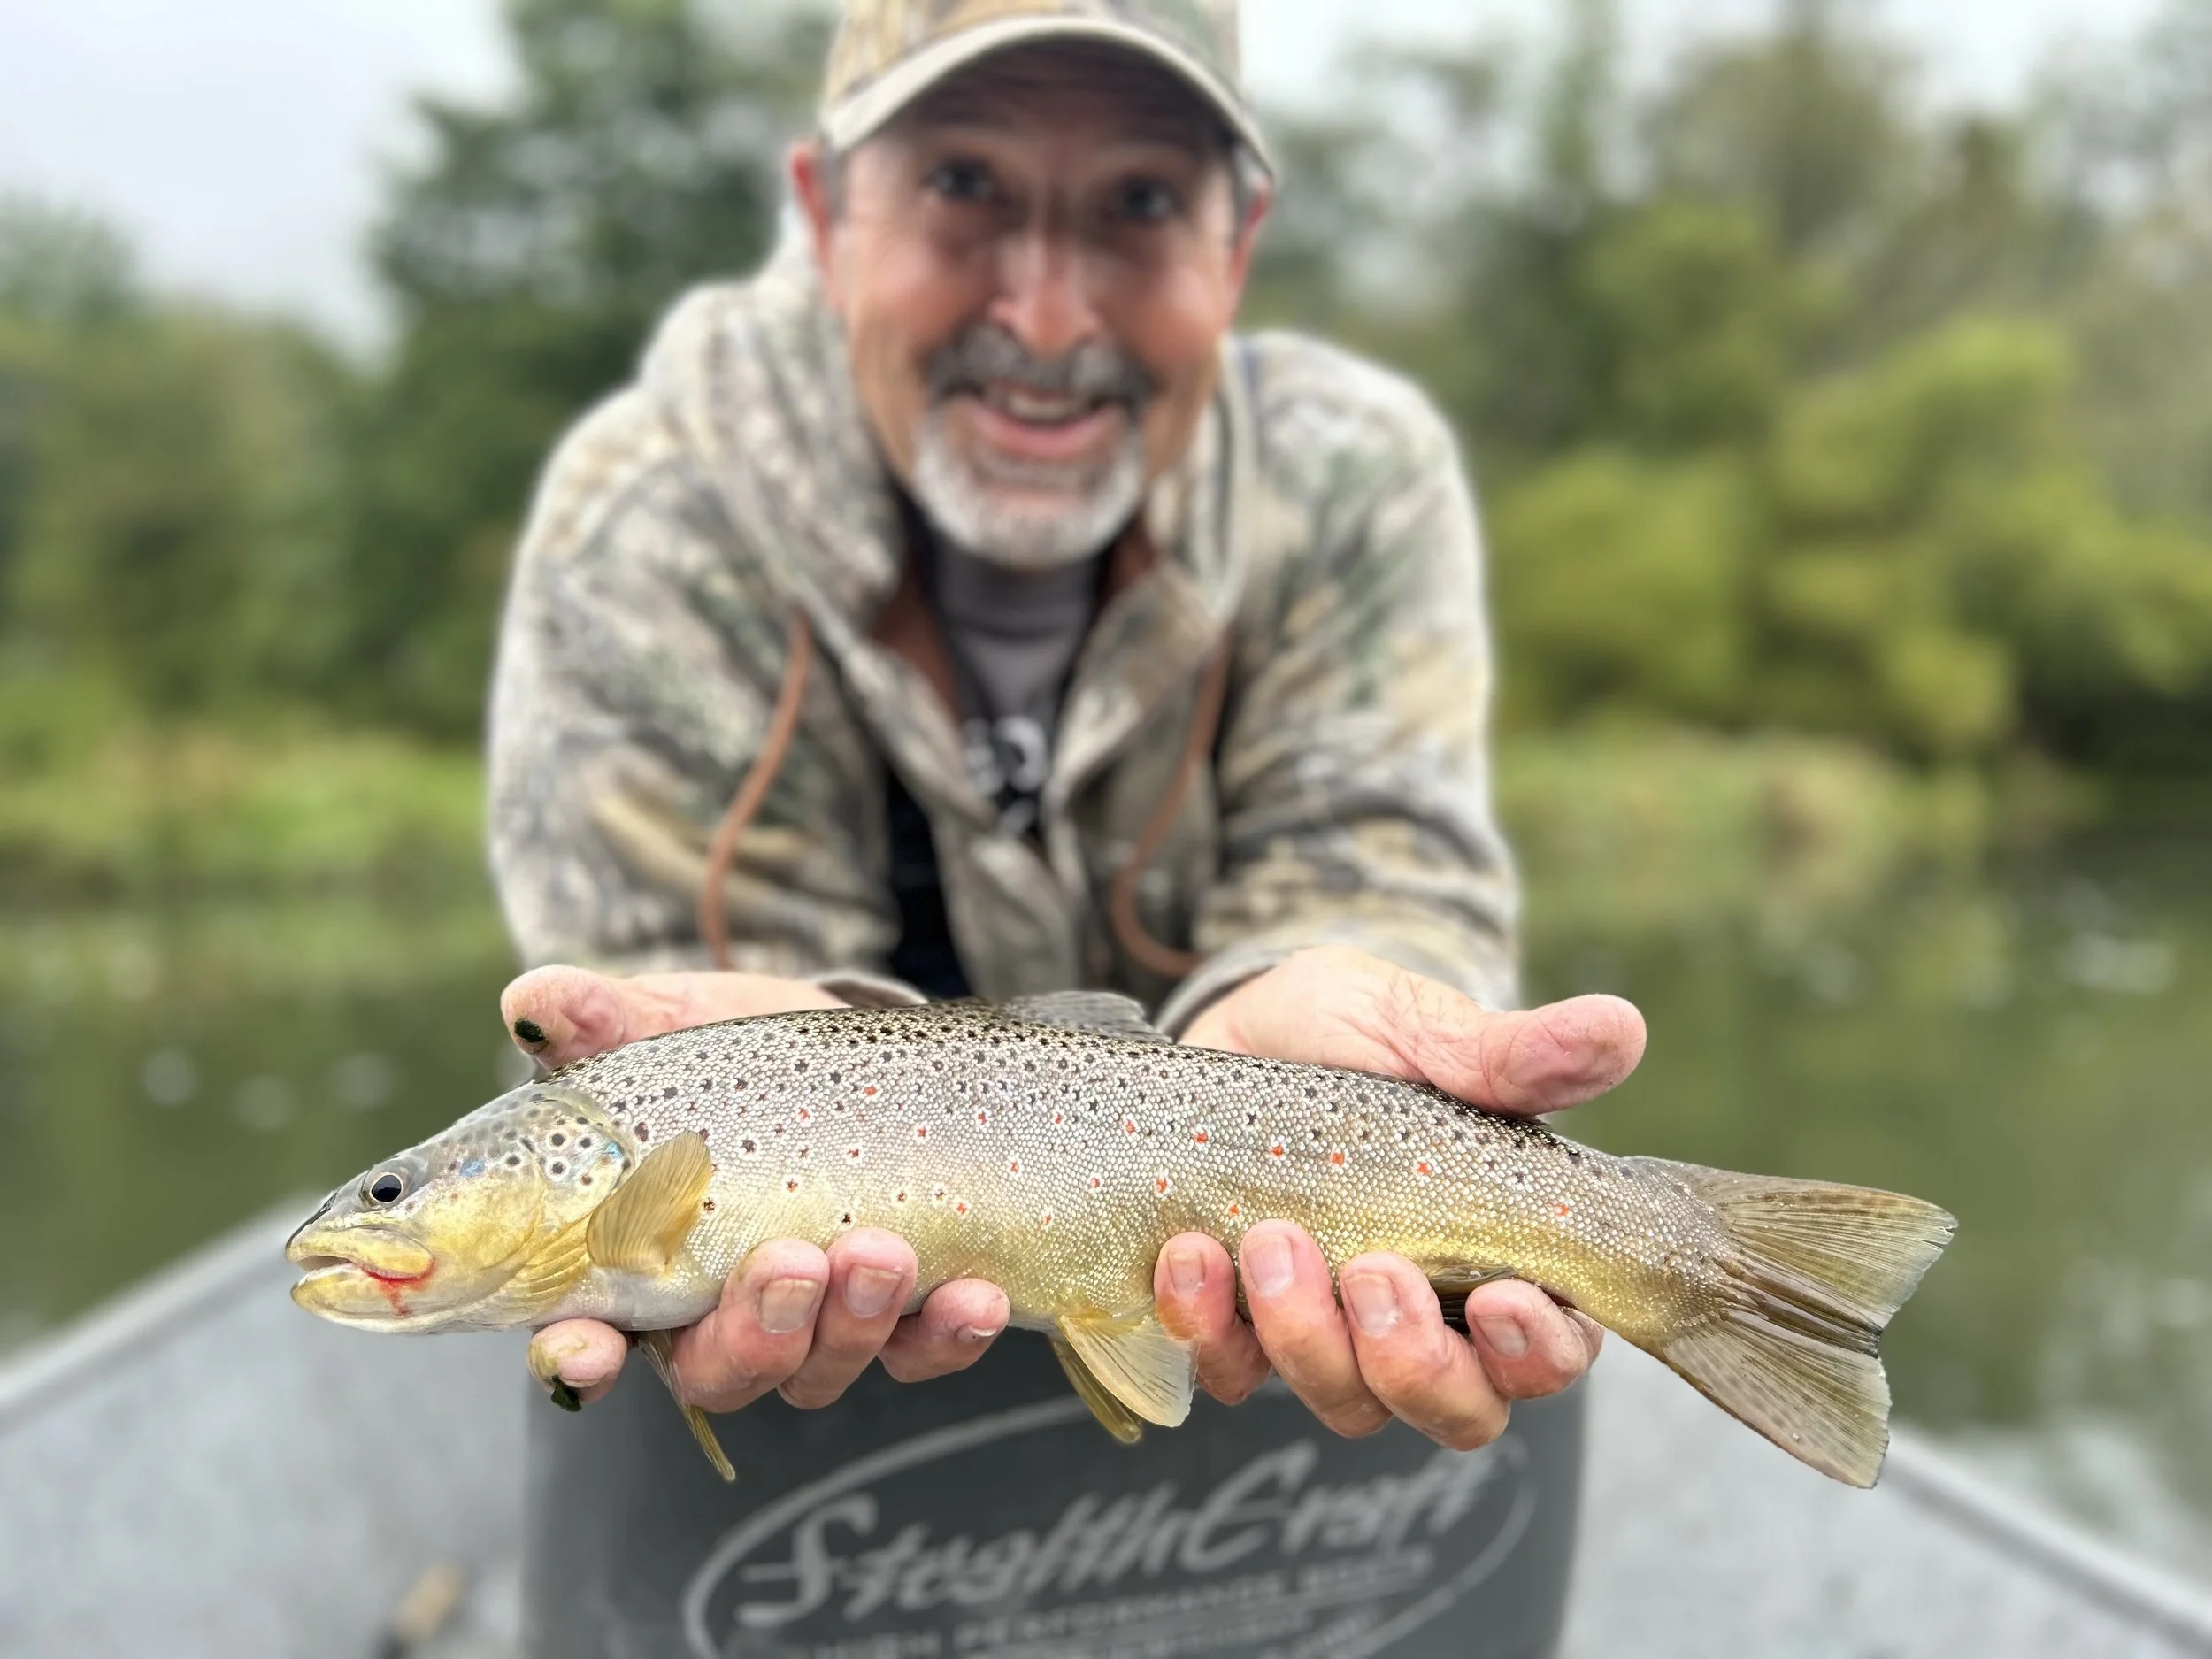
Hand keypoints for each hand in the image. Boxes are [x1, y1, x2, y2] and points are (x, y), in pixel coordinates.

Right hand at [507, 966, 1009, 1411]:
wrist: (854, 1042)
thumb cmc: (729, 1050)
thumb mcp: (664, 1025)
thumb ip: (599, 1021)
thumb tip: (533, 1002)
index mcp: (632, 1264)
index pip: (585, 1338)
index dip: (579, 1356)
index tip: (587, 1348)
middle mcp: (717, 1315)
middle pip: (719, 1370)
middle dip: (754, 1332)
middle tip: (789, 1264)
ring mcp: (815, 1323)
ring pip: (820, 1369)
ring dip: (852, 1324)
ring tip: (880, 1251)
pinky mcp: (901, 1313)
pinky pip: (921, 1353)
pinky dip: (945, 1337)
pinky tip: (971, 1295)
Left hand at [1164, 944, 1644, 1448]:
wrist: (1234, 1027)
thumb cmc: (1353, 1031)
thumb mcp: (1423, 1025)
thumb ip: (1510, 1050)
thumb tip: (1619, 1028)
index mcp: (1505, 1255)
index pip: (1553, 1351)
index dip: (1535, 1352)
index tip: (1501, 1299)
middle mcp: (1431, 1317)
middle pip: (1457, 1410)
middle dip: (1416, 1364)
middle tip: (1372, 1272)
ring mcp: (1335, 1334)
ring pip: (1346, 1403)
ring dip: (1305, 1338)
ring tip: (1268, 1239)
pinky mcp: (1244, 1328)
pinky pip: (1232, 1372)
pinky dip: (1208, 1326)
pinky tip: (1189, 1255)